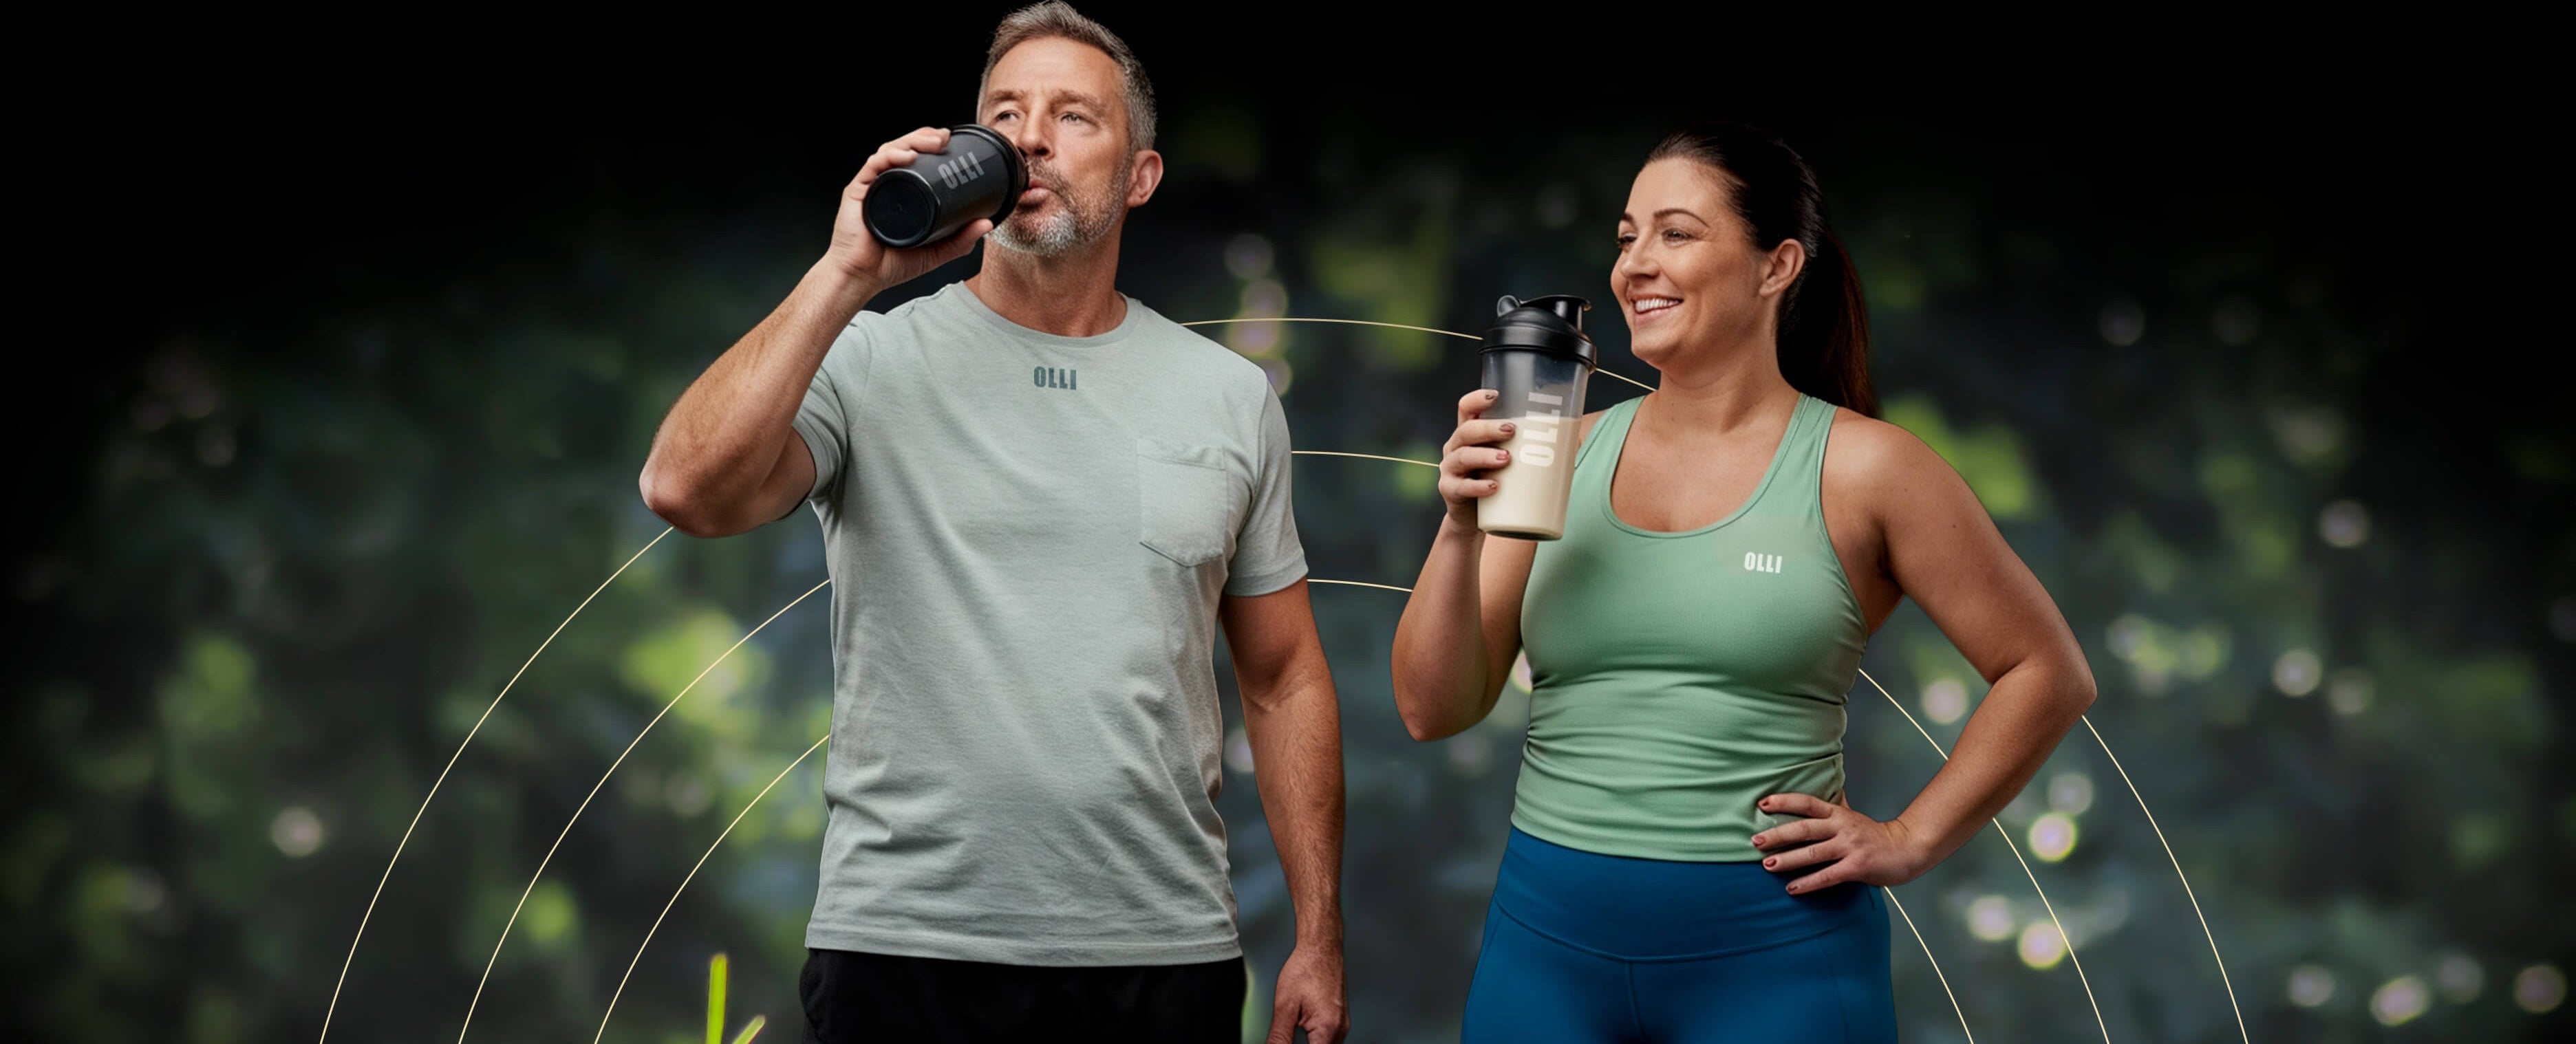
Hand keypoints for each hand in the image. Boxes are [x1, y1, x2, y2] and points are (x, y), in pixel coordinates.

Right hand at [820, 127, 994, 291]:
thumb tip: (986, 224)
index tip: (949, 142)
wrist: (862, 277)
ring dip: (911, 141)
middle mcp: (886, 185)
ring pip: (890, 151)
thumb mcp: (935, 252)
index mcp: (902, 193)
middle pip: (904, 148)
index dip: (930, 145)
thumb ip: (960, 240)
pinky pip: (873, 166)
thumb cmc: (889, 265)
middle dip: (924, 136)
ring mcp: (872, 186)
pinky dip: (890, 156)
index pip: (915, 159)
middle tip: (944, 137)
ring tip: (931, 142)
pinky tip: (906, 156)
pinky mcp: (858, 191)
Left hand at [1264, 942, 1347, 1043]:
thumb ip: (1279, 1037)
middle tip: (1285, 1034)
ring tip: (1293, 1027)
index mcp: (1328, 1029)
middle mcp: (1339, 1030)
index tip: (1283, 1041)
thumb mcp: (1284, 1007)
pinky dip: (1313, 1040)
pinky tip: (1301, 1028)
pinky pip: (1327, 1040)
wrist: (1321, 948)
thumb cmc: (1306, 969)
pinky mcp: (1339, 1021)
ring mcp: (1342, 1026)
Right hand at [1439, 389, 1516, 528]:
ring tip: (1506, 459)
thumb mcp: (1507, 460)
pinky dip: (1478, 487)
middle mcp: (1456, 448)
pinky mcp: (1451, 492)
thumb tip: (1572, 438)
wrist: (1474, 518)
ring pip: (1463, 456)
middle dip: (1489, 428)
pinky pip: (1461, 487)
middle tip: (1512, 430)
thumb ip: (1528, 447)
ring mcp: (1451, 470)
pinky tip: (1493, 487)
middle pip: (1466, 430)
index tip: (1496, 395)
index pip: (1466, 409)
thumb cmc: (1495, 481)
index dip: (1477, 399)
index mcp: (1469, 434)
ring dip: (1485, 455)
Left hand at [1748, 793, 1929, 894]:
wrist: (1906, 848)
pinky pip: (1827, 876)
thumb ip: (1832, 810)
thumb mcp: (1852, 817)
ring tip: (1767, 865)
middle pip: (1804, 829)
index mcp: (1839, 813)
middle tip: (1755, 841)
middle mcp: (1842, 827)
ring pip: (1813, 853)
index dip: (1784, 801)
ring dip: (1788, 860)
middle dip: (1777, 835)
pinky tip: (1792, 888)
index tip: (1762, 804)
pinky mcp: (1856, 867)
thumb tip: (1813, 797)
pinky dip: (1808, 883)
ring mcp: (1849, 847)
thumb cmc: (1874, 836)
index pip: (1807, 803)